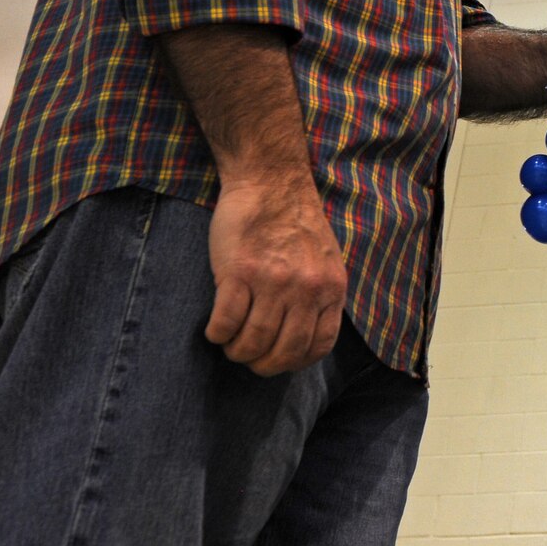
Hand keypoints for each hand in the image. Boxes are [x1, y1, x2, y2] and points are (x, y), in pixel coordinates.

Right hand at [204, 175, 345, 375]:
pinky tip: (215, 330)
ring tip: (230, 344)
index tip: (278, 360)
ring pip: (253, 341)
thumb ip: (320, 294)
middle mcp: (306, 289)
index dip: (295, 362)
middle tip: (248, 358)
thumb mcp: (326, 260)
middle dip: (263, 364)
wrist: (271, 181)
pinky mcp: (238, 272)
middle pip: (284, 350)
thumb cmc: (294, 222)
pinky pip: (225, 322)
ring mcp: (272, 281)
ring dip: (237, 351)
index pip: (318, 345)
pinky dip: (218, 334)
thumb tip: (304, 333)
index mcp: (330, 288)